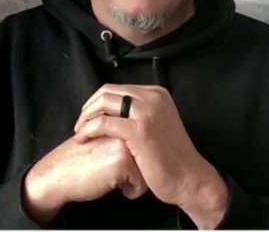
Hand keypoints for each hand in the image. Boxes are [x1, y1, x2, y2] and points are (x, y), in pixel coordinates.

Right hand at [22, 135, 147, 225]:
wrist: (57, 174)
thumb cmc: (78, 161)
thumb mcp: (101, 139)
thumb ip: (120, 136)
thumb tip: (145, 148)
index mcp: (119, 120)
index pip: (143, 146)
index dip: (130, 160)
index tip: (110, 163)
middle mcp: (124, 127)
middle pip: (147, 157)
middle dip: (134, 169)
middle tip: (108, 170)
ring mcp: (125, 143)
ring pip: (147, 170)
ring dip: (132, 179)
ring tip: (111, 177)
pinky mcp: (124, 161)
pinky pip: (141, 184)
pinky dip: (129, 190)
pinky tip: (110, 185)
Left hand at [73, 84, 227, 228]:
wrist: (189, 178)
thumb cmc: (170, 158)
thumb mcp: (156, 124)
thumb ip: (138, 113)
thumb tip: (110, 111)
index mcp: (156, 94)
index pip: (116, 89)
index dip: (97, 101)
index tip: (88, 116)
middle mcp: (152, 98)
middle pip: (107, 93)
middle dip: (89, 108)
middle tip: (80, 124)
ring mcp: (147, 112)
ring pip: (103, 104)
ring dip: (86, 118)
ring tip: (80, 132)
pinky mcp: (139, 129)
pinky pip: (104, 123)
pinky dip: (89, 130)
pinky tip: (83, 139)